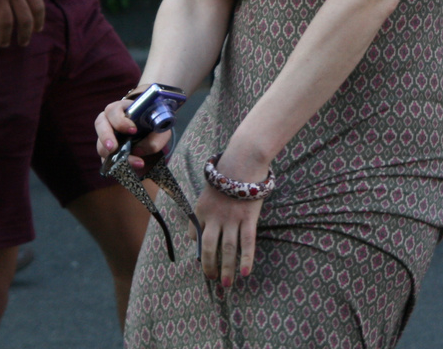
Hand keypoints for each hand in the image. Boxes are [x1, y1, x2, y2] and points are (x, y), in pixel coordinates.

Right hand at [94, 95, 172, 168]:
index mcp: (121, 109)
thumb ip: (154, 138)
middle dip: (105, 136)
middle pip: (100, 124)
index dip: (120, 121)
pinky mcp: (107, 152)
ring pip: (100, 144)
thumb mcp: (160, 129)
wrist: (151, 136)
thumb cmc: (153, 126)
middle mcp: (110, 121)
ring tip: (127, 163)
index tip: (133, 131)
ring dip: (112, 155)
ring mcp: (106, 137)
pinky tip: (125, 168)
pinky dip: (114, 165)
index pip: (113, 110)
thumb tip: (138, 151)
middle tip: (113, 147)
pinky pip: (105, 159)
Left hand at [196, 147, 269, 286]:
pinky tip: (244, 273)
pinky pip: (246, 244)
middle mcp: (214, 217)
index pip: (195, 234)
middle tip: (213, 279)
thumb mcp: (210, 189)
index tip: (202, 258)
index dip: (197, 248)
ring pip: (227, 249)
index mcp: (201, 209)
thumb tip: (203, 225)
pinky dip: (246, 260)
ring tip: (226, 284)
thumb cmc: (228, 173)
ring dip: (226, 268)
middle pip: (208, 248)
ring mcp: (231, 219)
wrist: (243, 160)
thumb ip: (206, 207)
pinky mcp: (248, 219)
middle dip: (209, 266)